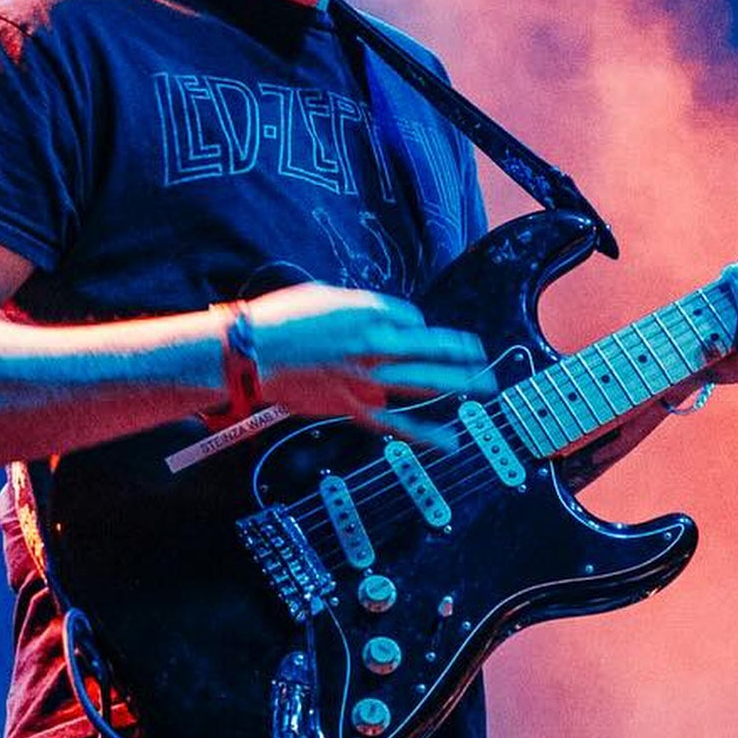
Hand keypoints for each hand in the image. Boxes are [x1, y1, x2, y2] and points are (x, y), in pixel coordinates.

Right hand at [238, 283, 494, 443]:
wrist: (252, 352)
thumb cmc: (282, 318)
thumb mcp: (324, 295)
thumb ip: (356, 307)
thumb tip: (370, 316)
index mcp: (370, 312)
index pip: (411, 318)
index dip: (410, 325)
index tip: (406, 331)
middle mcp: (377, 344)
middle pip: (432, 347)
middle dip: (461, 352)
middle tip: (483, 356)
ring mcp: (368, 377)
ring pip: (424, 380)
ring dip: (458, 383)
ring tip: (485, 386)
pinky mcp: (354, 406)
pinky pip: (397, 423)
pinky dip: (425, 434)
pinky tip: (449, 441)